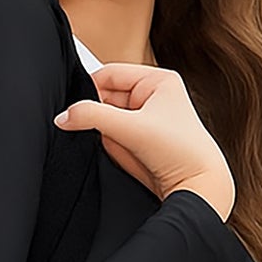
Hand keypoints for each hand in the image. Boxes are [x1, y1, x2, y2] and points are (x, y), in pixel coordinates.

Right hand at [52, 63, 235, 219]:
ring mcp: (147, 120)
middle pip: (107, 98)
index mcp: (158, 80)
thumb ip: (91, 116)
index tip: (73, 108)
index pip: (110, 73)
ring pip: (108, 120)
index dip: (89, 89)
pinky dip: (112, 147)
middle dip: (99, 116)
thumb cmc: (180, 152)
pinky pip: (114, 138)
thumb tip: (63, 117)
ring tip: (122, 146)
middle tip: (98, 130)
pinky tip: (125, 156)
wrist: (198, 188)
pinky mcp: (142, 141)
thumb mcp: (130, 128)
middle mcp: (153, 97)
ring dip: (105, 133)